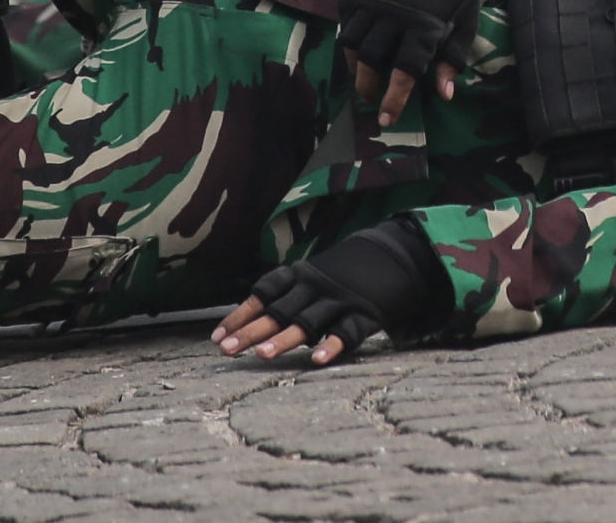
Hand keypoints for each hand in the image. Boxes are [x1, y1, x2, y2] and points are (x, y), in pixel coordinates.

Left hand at [213, 221, 445, 365]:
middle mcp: (316, 287)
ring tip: (262, 355)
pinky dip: (332, 345)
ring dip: (284, 338)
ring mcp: (341, 300)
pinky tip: (317, 361)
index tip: (217, 336)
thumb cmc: (347, 273)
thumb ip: (290, 296)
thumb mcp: (315, 276)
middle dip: (251, 331)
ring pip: (308, 322)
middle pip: (279, 310)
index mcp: (301, 275)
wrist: (397, 254)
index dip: (241, 313)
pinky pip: (347, 332)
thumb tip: (252, 325)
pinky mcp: (366, 314)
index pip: (264, 292)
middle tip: (226, 350)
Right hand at [341, 0, 485, 126]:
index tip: (386, 120)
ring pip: (353, 44)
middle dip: (369, 86)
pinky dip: (348, 38)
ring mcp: (373, 1)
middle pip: (372, 62)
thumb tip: (444, 95)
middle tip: (371, 97)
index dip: (394, 99)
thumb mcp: (464, 21)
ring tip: (361, 76)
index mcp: (424, 28)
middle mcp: (394, 17)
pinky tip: (355, 47)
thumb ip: (452, 58)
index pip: (404, 73)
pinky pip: (345, 21)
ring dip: (355, 66)